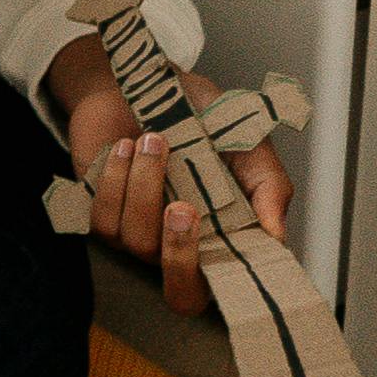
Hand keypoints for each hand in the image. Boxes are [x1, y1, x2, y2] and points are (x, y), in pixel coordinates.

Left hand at [62, 73, 294, 321]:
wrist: (145, 82)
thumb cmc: (202, 117)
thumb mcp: (249, 145)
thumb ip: (269, 187)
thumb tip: (276, 234)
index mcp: (220, 237)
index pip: (227, 287)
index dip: (232, 287)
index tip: (236, 245)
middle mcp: (178, 246)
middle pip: (180, 295)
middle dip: (180, 257)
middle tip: (182, 207)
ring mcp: (138, 235)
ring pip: (137, 242)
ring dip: (145, 186)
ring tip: (153, 140)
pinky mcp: (101, 214)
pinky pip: (103, 219)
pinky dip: (114, 179)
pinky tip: (124, 147)